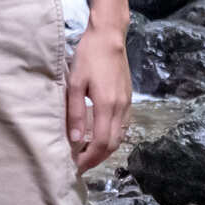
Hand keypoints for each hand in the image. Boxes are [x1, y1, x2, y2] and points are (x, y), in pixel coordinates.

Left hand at [67, 25, 131, 171]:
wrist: (109, 37)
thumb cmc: (88, 57)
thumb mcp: (75, 83)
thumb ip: (76, 113)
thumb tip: (75, 140)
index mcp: (107, 105)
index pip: (101, 143)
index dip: (89, 159)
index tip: (75, 166)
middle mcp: (120, 108)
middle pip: (113, 145)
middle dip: (97, 159)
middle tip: (79, 165)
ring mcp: (127, 104)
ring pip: (120, 137)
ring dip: (105, 150)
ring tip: (87, 155)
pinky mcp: (128, 99)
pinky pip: (122, 126)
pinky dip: (112, 138)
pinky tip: (100, 138)